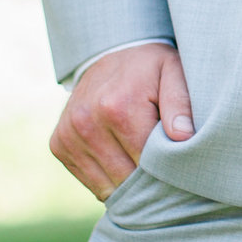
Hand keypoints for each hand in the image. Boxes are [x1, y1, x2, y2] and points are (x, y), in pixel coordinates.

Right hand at [51, 42, 192, 200]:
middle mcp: (86, 122)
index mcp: (117, 107)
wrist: (109, 55)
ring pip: (106, 186)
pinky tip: (122, 161)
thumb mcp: (173, 72)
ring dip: (127, 183)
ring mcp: (68, 135)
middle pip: (125, 177)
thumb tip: (183, 137)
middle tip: (164, 167)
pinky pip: (90, 182)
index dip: (167, 168)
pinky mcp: (58, 145)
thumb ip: (180, 103)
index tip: (179, 164)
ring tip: (143, 164)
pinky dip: (109, 180)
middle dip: (148, 179)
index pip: (146, 161)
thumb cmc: (149, 69)